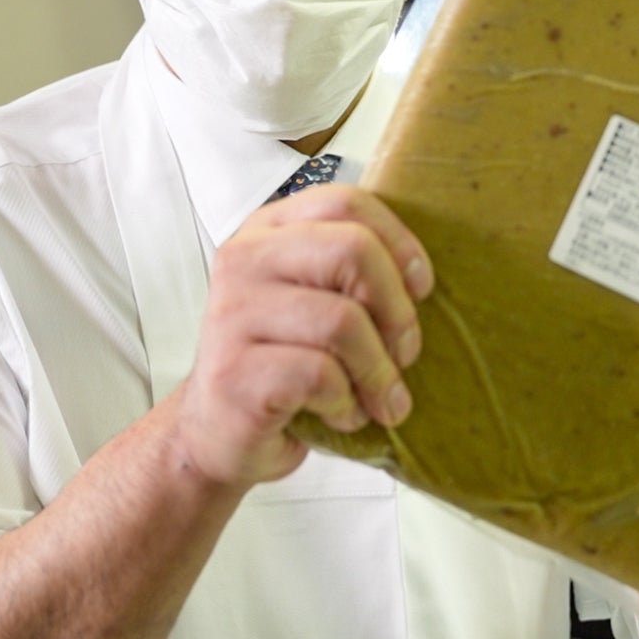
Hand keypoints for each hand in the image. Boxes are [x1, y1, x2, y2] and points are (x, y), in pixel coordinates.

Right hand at [172, 184, 432, 488]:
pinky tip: (343, 415)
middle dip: (396, 309)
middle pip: (352, 250)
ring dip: (379, 370)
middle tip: (405, 352)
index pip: (345, 203)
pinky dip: (348, 403)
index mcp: (267, 231)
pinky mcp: (235, 372)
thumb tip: (419, 277)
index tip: (420, 288)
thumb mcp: (313, 302)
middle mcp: (244, 260)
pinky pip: (321, 375)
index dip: (398, 242)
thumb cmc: (279, 364)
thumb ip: (350, 273)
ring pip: (343, 320)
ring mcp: (233, 314)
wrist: (218, 435)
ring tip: (381, 397)